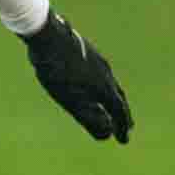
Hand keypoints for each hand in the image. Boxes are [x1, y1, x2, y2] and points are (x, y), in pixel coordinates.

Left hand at [22, 12, 132, 143]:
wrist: (48, 35)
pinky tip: (93, 84)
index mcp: (104, 87)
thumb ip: (89, 118)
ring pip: (110, 84)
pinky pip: (101, 74)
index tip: (123, 139)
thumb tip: (106, 134)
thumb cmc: (57, 72)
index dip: (122, 127)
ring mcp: (98, 61)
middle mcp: (106, 73)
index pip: (119, 111)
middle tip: (126, 127)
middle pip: (118, 97)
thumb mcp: (71, 100)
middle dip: (122, 115)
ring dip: (113, 99)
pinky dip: (103, 86)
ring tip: (110, 107)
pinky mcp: (88, 52)